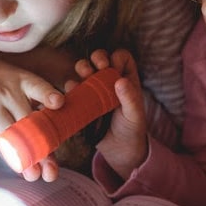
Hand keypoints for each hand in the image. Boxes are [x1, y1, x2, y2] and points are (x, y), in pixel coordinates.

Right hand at [0, 54, 64, 181]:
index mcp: (24, 81)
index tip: (58, 103)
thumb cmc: (6, 83)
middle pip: (26, 121)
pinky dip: (8, 157)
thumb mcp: (24, 81)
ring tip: (34, 175)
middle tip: (50, 168)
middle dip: (40, 146)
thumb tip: (61, 122)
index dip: (48, 95)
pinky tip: (18, 168)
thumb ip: (42, 99)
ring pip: (9, 135)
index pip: (38, 87)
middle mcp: (8, 92)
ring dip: (23, 158)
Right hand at [76, 50, 148, 179]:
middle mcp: (109, 78)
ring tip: (85, 76)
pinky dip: (71, 86)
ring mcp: (94, 87)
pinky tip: (72, 91)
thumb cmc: (131, 128)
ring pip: (84, 68)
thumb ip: (130, 98)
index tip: (113, 68)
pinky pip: (73, 87)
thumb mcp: (134, 114)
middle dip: (97, 57)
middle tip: (98, 67)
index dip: (116, 58)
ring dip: (82, 68)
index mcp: (126, 77)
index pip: (121, 57)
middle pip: (100, 58)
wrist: (118, 149)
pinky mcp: (81, 99)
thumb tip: (120, 81)